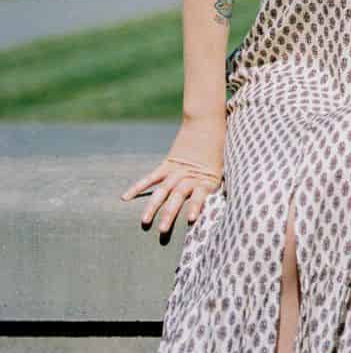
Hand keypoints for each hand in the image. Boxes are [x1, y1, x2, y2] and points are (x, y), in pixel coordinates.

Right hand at [123, 117, 224, 239]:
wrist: (207, 121)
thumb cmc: (219, 149)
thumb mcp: (223, 168)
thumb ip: (215, 187)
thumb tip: (219, 209)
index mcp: (206, 178)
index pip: (200, 195)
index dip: (195, 206)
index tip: (190, 219)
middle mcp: (190, 175)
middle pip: (178, 196)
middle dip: (170, 214)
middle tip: (162, 231)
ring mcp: (177, 169)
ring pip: (163, 190)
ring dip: (153, 206)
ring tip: (145, 221)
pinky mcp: (168, 163)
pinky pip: (152, 177)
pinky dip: (138, 187)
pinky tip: (125, 197)